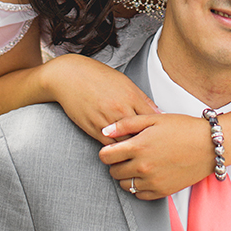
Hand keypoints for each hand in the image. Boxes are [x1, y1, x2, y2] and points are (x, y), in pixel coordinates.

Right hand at [45, 53, 160, 142]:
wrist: (68, 76)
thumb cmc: (97, 76)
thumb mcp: (124, 82)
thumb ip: (142, 99)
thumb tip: (159, 114)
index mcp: (131, 96)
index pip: (154, 120)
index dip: (160, 130)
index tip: (162, 135)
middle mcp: (120, 109)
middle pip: (142, 134)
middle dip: (150, 142)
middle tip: (155, 150)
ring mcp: (106, 120)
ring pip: (127, 143)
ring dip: (133, 149)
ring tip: (140, 154)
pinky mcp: (93, 128)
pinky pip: (110, 145)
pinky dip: (117, 149)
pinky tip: (122, 150)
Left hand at [99, 112, 214, 198]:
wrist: (209, 146)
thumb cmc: (182, 129)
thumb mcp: (152, 119)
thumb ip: (125, 124)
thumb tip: (105, 131)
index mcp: (138, 147)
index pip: (105, 157)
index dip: (107, 151)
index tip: (114, 148)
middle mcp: (143, 167)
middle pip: (113, 172)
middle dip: (116, 163)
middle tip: (127, 155)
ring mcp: (153, 182)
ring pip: (125, 185)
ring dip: (126, 176)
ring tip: (137, 164)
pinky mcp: (163, 192)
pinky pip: (139, 195)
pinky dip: (138, 187)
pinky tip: (146, 175)